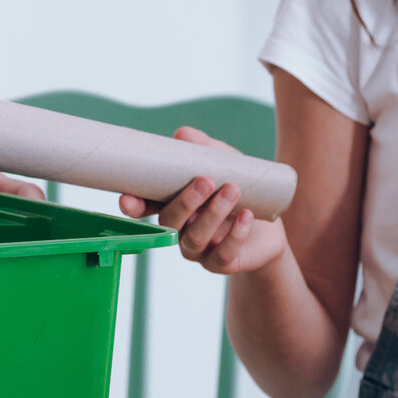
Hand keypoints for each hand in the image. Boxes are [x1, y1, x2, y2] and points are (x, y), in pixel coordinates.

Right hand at [119, 127, 288, 273]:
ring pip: (194, 238)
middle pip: (170, 222)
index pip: (145, 207)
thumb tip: (182, 134)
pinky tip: (246, 216)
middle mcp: (180, 229)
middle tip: (206, 181)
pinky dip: (235, 235)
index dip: (134, 205)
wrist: (270, 227)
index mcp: (173, 205)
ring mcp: (198, 250)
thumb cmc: (240, 189)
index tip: (127, 198)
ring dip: (213, 214)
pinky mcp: (221, 263)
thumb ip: (205, 149)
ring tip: (233, 190)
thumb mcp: (224, 164)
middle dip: (186, 202)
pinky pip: (222, 255)